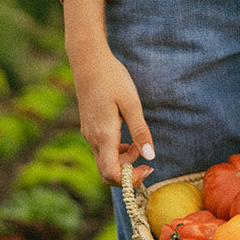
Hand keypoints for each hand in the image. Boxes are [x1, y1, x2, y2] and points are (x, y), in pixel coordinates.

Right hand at [63, 0, 153, 186]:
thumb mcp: (131, 104)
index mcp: (103, 135)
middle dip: (128, 173)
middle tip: (147, 160)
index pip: (111, 173)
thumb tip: (150, 157)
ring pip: (105, 162)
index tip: (147, 167)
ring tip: (139, 141)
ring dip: (124, 160)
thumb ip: (140, 132)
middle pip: (107, 173)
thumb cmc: (111, 78)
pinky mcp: (89, 128)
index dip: (129, 179)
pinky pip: (103, 150)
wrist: (88, 61)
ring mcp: (89, 134)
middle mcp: (93, 139)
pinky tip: (128, 136)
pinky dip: (118, 151)